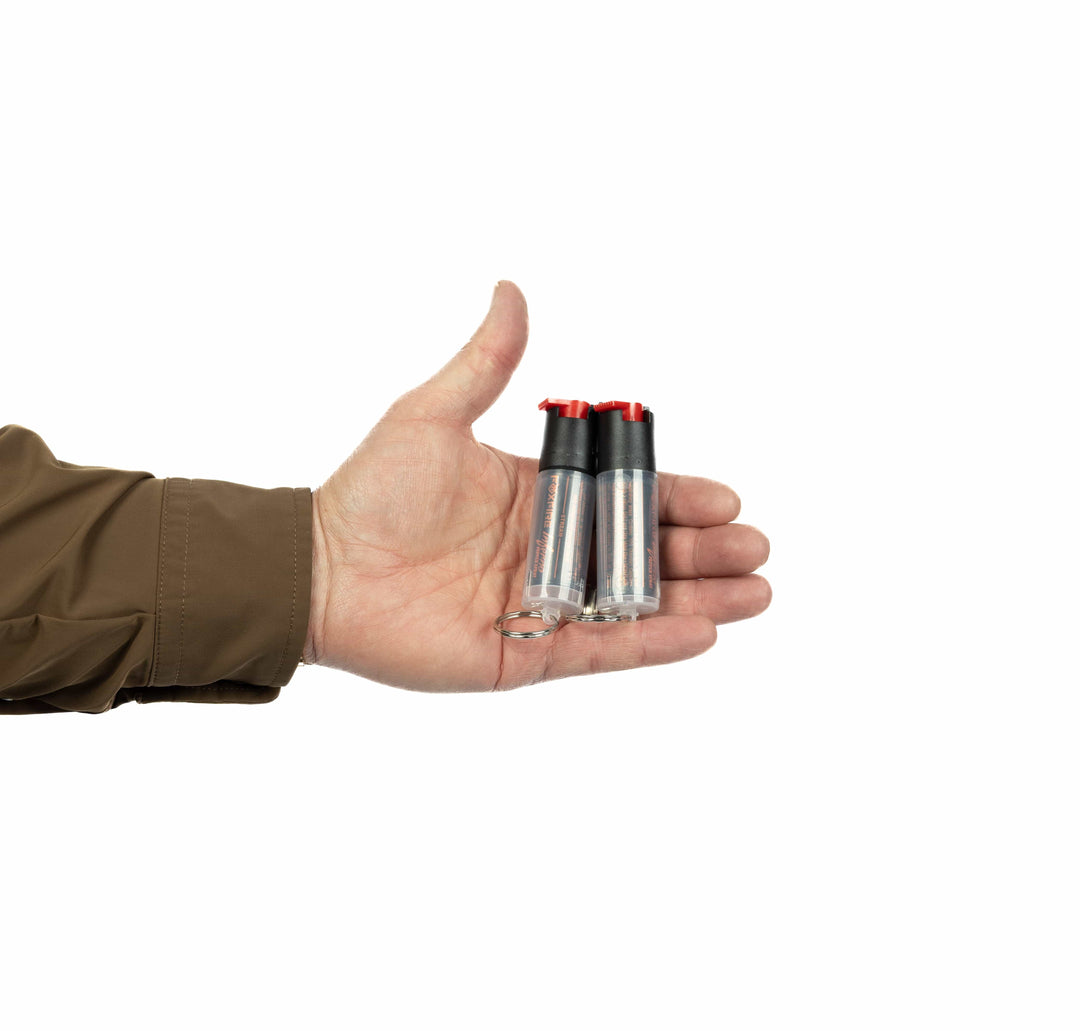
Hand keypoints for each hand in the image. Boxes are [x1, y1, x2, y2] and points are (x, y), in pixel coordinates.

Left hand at [303, 281, 770, 689]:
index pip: (626, 498)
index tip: (728, 498)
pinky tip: (703, 634)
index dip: (679, 499)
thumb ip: (487, 361)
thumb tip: (512, 289)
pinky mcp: (526, 654)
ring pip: (636, 604)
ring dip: (698, 600)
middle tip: (757, 548)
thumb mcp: (434, 413)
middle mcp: (549, 552)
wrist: (324, 567)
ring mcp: (542, 606)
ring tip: (756, 593)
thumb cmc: (373, 490)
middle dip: (704, 552)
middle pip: (644, 553)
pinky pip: (601, 650)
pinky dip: (652, 644)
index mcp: (538, 497)